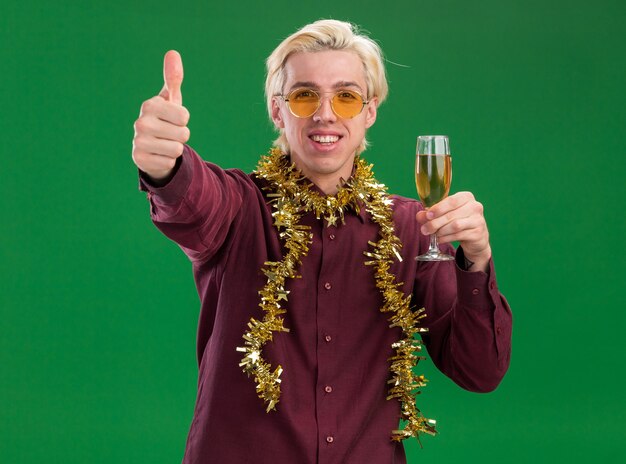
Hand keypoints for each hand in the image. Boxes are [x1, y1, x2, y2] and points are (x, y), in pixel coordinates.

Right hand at [132, 50, 189, 182]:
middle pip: (183, 134)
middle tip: (169, 133)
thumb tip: (173, 52)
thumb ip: (173, 78)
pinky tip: (158, 155)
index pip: (184, 116)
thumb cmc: (164, 120)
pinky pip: (169, 162)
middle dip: (181, 136)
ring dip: (175, 149)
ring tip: (164, 144)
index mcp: (149, 105)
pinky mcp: (140, 160)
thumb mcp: (170, 100)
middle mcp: (141, 123)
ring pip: (177, 149)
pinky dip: (168, 160)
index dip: (183, 120)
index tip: (173, 119)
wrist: (150, 147)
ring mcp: (138, 142)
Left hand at [416, 192, 491, 271]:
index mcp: (466, 197)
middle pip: (451, 214)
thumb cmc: (458, 221)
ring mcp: (478, 220)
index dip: (438, 208)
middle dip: (435, 223)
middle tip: (424, 230)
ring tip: (433, 235)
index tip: (427, 215)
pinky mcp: (478, 233)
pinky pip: (459, 235)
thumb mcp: (445, 215)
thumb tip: (420, 216)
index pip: (451, 201)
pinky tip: (440, 240)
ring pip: (455, 225)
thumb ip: (431, 214)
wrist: (476, 237)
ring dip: (441, 231)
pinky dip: (446, 238)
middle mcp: (475, 206)